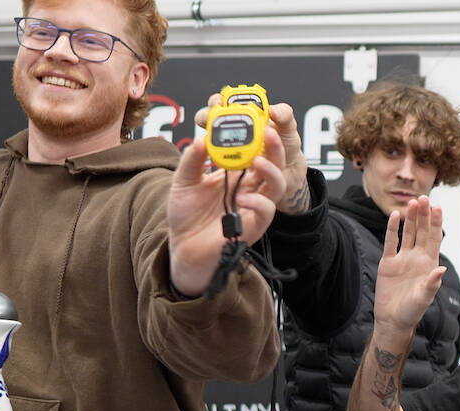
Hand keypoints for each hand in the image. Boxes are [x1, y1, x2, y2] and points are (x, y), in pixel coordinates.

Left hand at [166, 103, 293, 294]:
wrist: (182, 247)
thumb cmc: (186, 214)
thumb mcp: (183, 180)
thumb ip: (192, 160)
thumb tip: (202, 138)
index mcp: (236, 173)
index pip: (255, 148)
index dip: (258, 133)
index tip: (254, 115)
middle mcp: (250, 187)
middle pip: (274, 162)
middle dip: (274, 145)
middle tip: (267, 131)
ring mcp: (254, 206)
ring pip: (277, 185)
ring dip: (272, 171)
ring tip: (258, 162)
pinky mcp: (253, 226)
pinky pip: (266, 212)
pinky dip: (258, 204)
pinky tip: (242, 199)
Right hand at [373, 196, 446, 337]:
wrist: (393, 319)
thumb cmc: (412, 311)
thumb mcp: (424, 297)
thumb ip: (432, 283)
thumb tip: (441, 269)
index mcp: (429, 264)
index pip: (434, 239)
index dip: (436, 223)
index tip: (438, 207)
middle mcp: (417, 258)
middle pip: (421, 232)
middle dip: (423, 216)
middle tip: (424, 198)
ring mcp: (402, 259)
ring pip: (407, 234)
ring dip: (410, 219)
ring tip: (412, 203)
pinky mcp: (388, 263)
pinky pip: (390, 243)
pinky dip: (392, 229)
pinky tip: (395, 216)